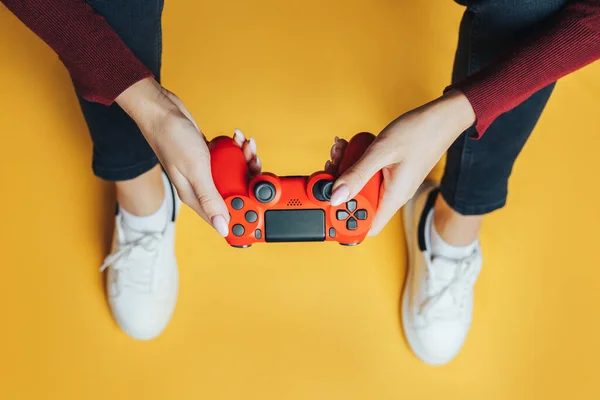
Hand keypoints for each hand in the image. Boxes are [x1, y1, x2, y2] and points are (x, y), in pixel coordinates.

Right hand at [116, 78, 260, 235]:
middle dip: (248, 180)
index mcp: (194, 197)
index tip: (260, 205)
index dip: (243, 215)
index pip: (222, 217)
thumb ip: (210, 199)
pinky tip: (236, 138)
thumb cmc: (171, 138)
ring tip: (245, 146)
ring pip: (235, 175)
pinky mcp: (209, 159)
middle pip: (234, 194)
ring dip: (245, 160)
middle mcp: (200, 187)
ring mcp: (206, 173)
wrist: (162, 111)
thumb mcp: (195, 170)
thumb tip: (222, 227)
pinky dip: (237, 149)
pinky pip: (230, 160)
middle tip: (253, 164)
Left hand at [326, 90, 475, 235]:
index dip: (344, 222)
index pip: (366, 227)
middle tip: (332, 167)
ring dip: (345, 171)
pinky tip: (350, 147)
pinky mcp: (389, 173)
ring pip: (359, 187)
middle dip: (340, 187)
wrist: (441, 117)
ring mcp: (390, 184)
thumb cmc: (419, 132)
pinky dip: (355, 162)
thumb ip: (357, 175)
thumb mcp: (381, 152)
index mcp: (393, 197)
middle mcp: (392, 195)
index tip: (327, 206)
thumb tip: (335, 197)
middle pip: (357, 204)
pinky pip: (366, 174)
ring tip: (341, 151)